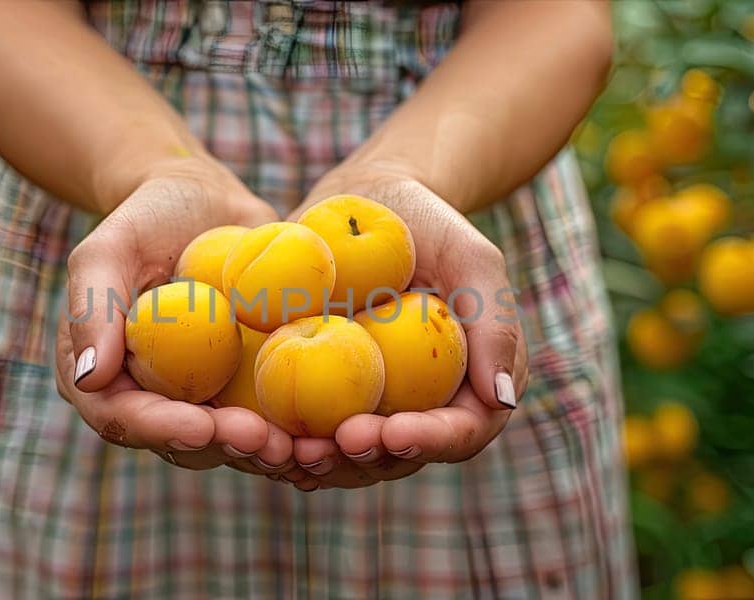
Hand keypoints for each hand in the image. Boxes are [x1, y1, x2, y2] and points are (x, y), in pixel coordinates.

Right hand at [56, 160, 298, 477]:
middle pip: (186, 445)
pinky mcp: (246, 388)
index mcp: (102, 380)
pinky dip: (301, 427)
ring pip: (234, 442)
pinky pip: (272, 416)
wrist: (205, 201)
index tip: (204, 427)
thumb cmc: (147, 217)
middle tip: (271, 443)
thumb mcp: (109, 249)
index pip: (127, 420)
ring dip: (270, 451)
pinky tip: (336, 430)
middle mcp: (150, 400)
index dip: (166, 431)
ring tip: (309, 447)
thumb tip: (90, 379)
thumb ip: (92, 309)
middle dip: (228, 449)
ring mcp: (202, 398)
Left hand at [285, 166, 528, 489]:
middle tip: (325, 446)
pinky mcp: (315, 398)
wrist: (363, 205)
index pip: (457, 435)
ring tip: (285, 450)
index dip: (426, 443)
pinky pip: (298, 431)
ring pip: (343, 458)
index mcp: (468, 392)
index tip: (393, 431)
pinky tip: (251, 433)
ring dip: (314, 463)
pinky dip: (277, 439)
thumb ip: (495, 324)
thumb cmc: (428, 228)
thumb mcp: (471, 260)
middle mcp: (417, 412)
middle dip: (359, 462)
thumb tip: (502, 398)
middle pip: (393, 460)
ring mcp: (365, 409)